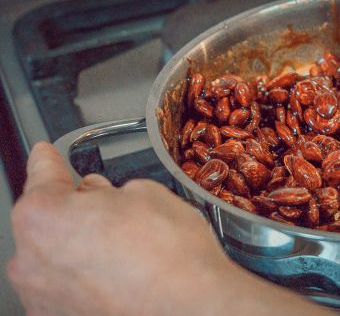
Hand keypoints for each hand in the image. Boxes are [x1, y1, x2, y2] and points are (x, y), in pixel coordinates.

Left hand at [7, 142, 335, 315]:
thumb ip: (111, 191)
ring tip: (128, 247)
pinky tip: (124, 273)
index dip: (48, 161)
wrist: (192, 309)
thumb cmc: (172, 258)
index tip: (45, 155)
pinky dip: (89, 277)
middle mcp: (31, 260)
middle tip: (114, 209)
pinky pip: (69, 286)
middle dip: (76, 210)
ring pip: (57, 256)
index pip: (41, 175)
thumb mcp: (147, 194)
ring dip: (82, 246)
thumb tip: (106, 198)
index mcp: (43, 216)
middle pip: (48, 220)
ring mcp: (44, 296)